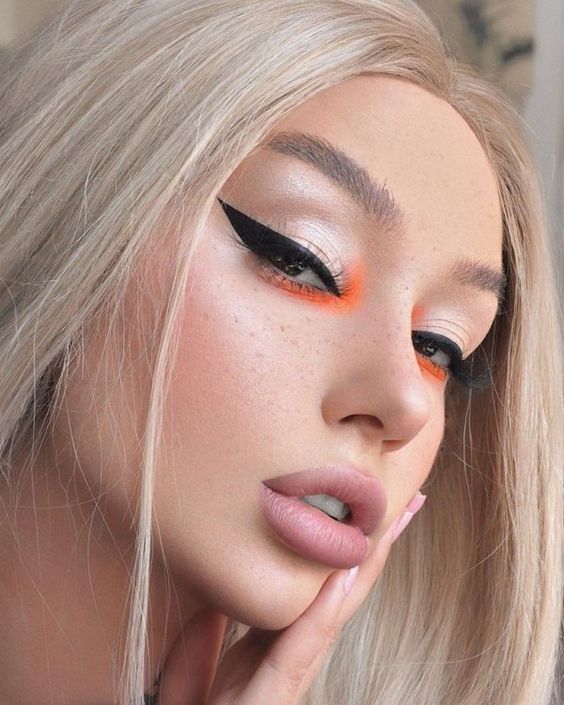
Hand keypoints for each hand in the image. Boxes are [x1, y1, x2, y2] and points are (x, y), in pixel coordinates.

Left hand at [156, 496, 424, 704]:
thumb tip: (215, 593)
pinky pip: (303, 646)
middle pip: (343, 589)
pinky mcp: (276, 695)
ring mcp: (291, 674)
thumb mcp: (196, 660)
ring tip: (392, 522)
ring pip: (335, 610)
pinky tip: (345, 574)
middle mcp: (293, 652)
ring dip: (366, 564)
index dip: (346, 545)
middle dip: (377, 546)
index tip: (366, 502)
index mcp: (277, 640)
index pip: (320, 584)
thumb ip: (207, 631)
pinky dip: (327, 608)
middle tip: (409, 501)